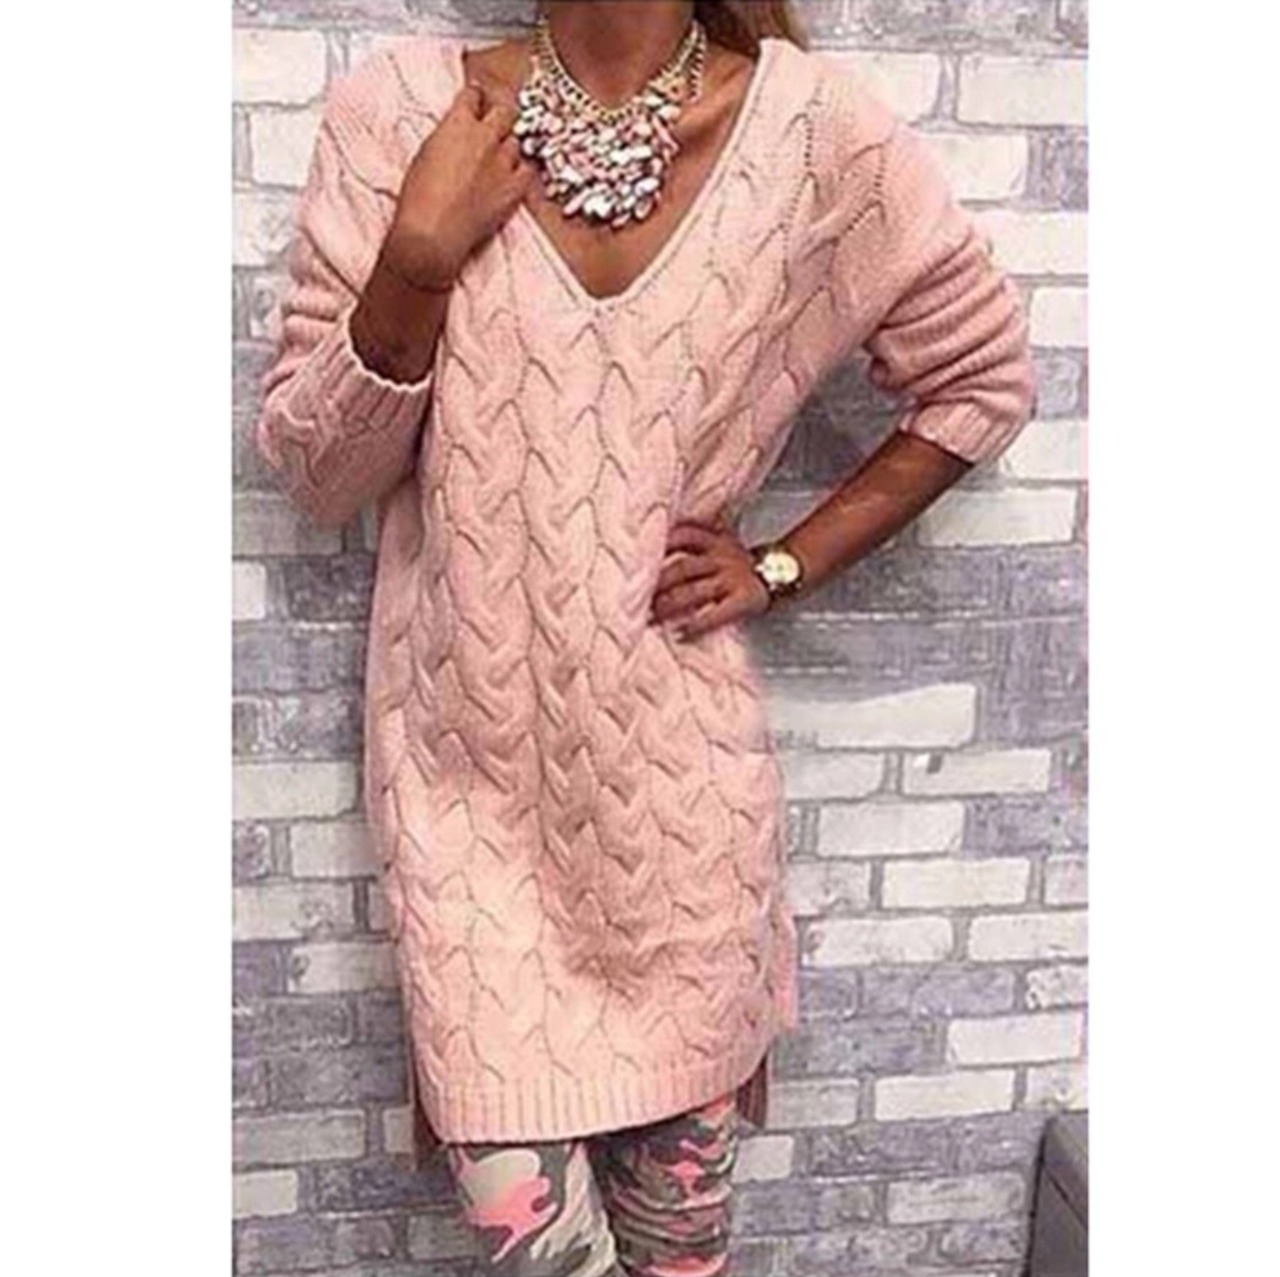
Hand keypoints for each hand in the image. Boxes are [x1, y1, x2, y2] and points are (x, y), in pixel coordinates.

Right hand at [383, 77, 536, 287]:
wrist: (433, 232)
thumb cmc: (419, 198)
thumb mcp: (424, 154)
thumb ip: (445, 139)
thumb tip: (452, 138)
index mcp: (457, 124)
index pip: (473, 96)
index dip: (475, 96)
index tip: (477, 98)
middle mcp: (485, 137)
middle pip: (504, 110)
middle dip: (499, 113)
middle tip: (496, 120)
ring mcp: (503, 163)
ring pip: (517, 141)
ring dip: (509, 144)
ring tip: (501, 154)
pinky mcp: (514, 189)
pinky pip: (528, 171)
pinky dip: (523, 170)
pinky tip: (516, 174)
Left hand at [648, 521, 772, 639]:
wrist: (782, 570)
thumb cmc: (743, 564)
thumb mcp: (723, 545)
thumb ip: (697, 548)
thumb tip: (657, 556)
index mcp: (716, 541)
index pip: (684, 535)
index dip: (661, 545)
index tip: (637, 555)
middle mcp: (721, 557)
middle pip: (682, 568)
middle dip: (656, 584)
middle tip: (634, 598)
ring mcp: (731, 579)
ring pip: (693, 591)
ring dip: (669, 605)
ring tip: (652, 617)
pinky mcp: (742, 600)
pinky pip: (716, 614)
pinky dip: (697, 625)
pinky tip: (682, 633)